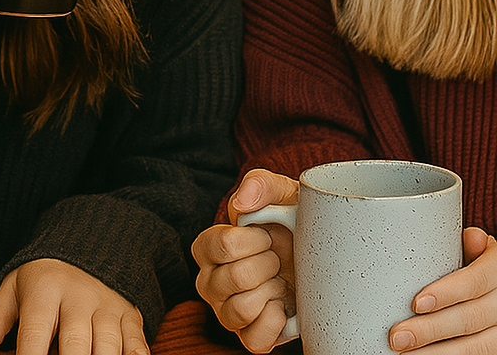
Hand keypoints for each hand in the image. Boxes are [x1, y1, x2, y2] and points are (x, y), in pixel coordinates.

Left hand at [0, 258, 146, 354]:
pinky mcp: (130, 317)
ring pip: (107, 347)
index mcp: (46, 289)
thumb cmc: (43, 280)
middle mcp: (79, 297)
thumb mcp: (14, 289)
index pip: (35, 333)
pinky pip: (136, 345)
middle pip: (75, 345)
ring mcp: (108, 308)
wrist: (88, 248)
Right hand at [192, 168, 298, 351]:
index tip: (268, 234)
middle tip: (277, 258)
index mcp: (208, 246)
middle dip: (268, 265)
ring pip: (241, 310)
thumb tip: (244, 202)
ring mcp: (227, 312)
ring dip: (272, 292)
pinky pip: (254, 340)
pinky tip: (283, 305)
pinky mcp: (249, 338)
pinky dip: (275, 322)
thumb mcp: (281, 193)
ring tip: (279, 280)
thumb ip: (261, 184)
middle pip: (235, 278)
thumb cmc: (290, 222)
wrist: (315, 256)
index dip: (255, 240)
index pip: (222, 245)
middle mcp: (209, 281)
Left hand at [388, 228, 496, 351]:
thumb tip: (473, 237)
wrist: (494, 290)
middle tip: (397, 337)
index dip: (447, 293)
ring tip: (404, 354)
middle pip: (470, 319)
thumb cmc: (476, 264)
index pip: (476, 282)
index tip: (416, 303)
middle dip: (430, 330)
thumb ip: (467, 247)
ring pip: (477, 347)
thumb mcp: (478, 252)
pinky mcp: (496, 347)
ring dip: (438, 353)